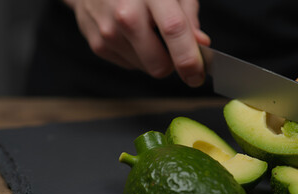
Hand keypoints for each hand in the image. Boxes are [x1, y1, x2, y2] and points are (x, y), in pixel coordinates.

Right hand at [65, 0, 210, 86]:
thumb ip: (188, 16)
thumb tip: (201, 44)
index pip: (174, 31)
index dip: (189, 59)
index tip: (197, 75)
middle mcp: (125, 14)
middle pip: (158, 64)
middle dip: (172, 62)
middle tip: (173, 46)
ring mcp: (108, 31)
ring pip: (145, 68)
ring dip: (152, 56)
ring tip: (145, 29)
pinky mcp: (97, 45)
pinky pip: (129, 64)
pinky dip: (136, 53)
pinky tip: (130, 33)